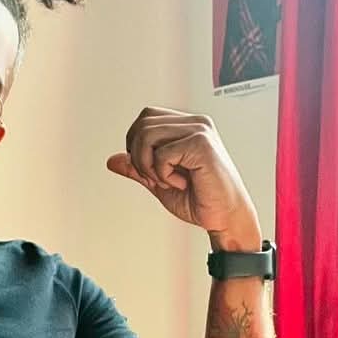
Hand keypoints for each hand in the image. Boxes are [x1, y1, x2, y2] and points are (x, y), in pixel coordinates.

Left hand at [107, 107, 261, 249]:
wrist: (226, 219)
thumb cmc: (200, 201)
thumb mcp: (159, 182)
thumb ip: (138, 168)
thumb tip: (112, 160)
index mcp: (187, 127)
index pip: (146, 118)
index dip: (136, 143)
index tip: (149, 170)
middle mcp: (195, 123)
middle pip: (143, 123)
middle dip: (138, 156)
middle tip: (156, 179)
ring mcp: (199, 131)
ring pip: (147, 135)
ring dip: (149, 165)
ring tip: (168, 181)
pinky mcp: (201, 144)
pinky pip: (162, 154)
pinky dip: (164, 175)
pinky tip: (182, 183)